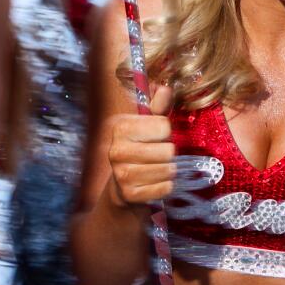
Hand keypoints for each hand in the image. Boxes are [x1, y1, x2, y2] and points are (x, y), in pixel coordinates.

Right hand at [102, 84, 174, 208]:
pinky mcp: (130, 194)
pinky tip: (155, 183)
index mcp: (120, 127)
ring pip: (168, 170)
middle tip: (157, 156)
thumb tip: (165, 89)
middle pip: (168, 150)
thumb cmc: (141, 148)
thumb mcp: (148, 123)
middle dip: (168, 153)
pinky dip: (166, 186)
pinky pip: (165, 188)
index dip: (165, 132)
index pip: (163, 125)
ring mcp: (121, 174)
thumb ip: (158, 105)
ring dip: (168, 170)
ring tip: (157, 169)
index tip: (154, 137)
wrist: (122, 187)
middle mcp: (116, 150)